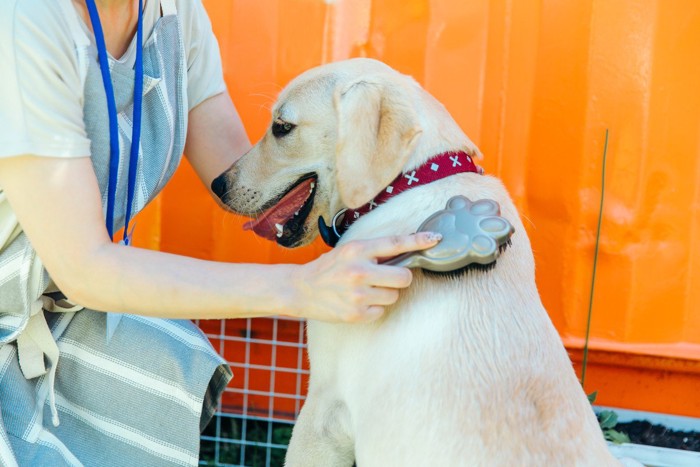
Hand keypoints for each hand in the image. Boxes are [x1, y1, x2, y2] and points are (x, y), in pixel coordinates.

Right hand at [290, 232, 441, 322]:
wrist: (301, 289)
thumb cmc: (330, 268)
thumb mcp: (349, 251)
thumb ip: (375, 251)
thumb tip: (409, 251)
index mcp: (357, 250)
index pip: (396, 243)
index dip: (419, 241)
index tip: (436, 238)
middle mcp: (359, 271)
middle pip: (404, 277)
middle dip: (399, 277)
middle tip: (385, 277)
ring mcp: (357, 295)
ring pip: (394, 295)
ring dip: (385, 293)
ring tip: (365, 289)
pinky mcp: (356, 314)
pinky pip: (382, 310)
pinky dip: (374, 307)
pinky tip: (358, 302)